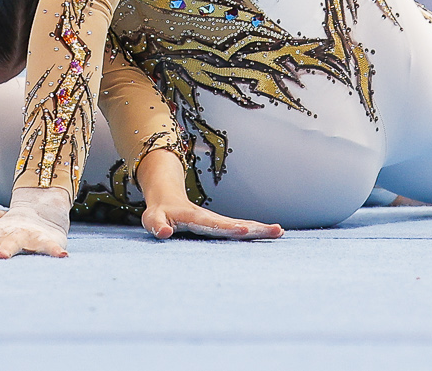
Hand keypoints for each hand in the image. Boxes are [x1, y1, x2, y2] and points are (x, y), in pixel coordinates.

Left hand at [129, 148, 281, 242]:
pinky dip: (255, 231)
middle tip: (276, 230)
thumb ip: (157, 225)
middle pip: (236, 223)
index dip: (230, 228)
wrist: (167, 196)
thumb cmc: (159, 212)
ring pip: (242, 224)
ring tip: (279, 232)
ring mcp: (218, 221)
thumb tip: (164, 233)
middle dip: (256, 228)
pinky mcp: (220, 224)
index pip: (215, 224)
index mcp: (196, 218)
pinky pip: (240, 228)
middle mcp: (211, 218)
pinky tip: (269, 233)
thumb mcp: (152, 219)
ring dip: (260, 229)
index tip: (246, 231)